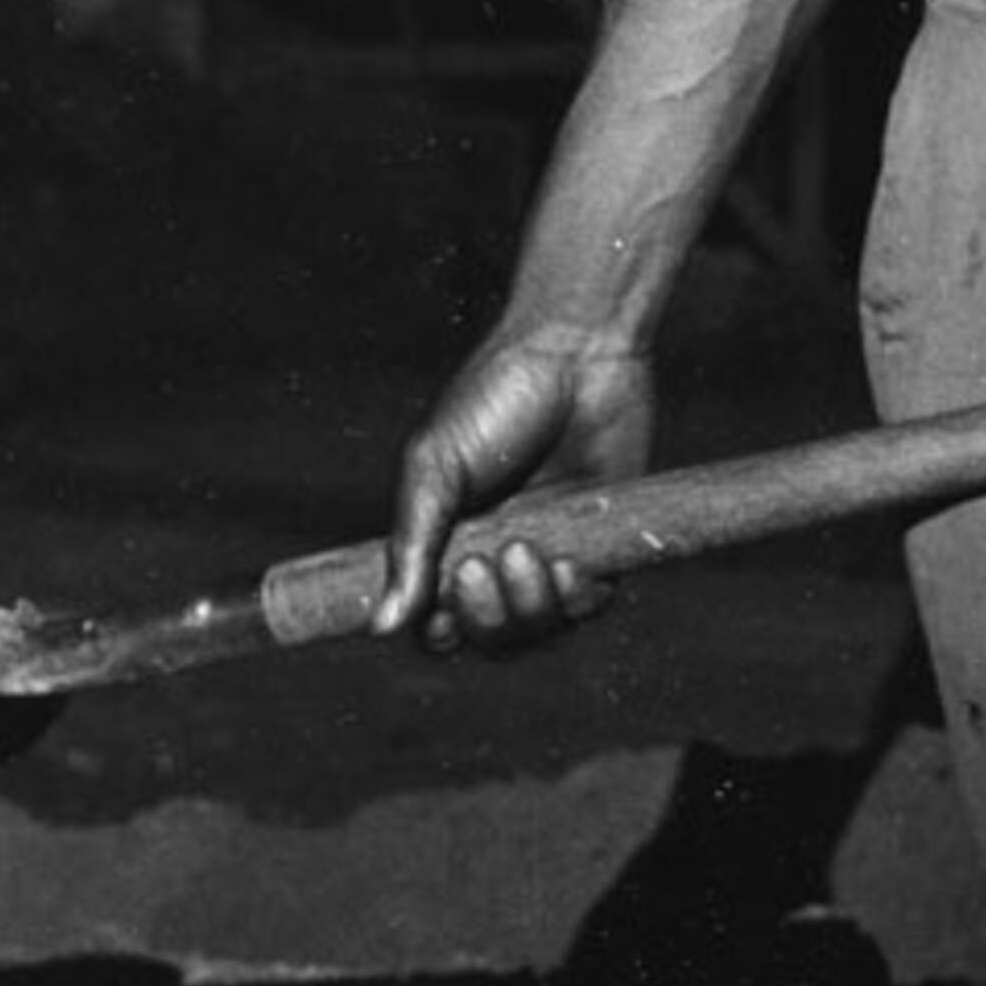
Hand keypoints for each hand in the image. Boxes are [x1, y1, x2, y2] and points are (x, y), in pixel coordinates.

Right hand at [374, 329, 656, 651]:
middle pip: (489, 635)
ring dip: (529, 608)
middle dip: (486, 618)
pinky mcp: (603, 539)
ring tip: (524, 551)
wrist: (576, 350)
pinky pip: (590, 603)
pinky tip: (568, 564)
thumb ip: (412, 546)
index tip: (443, 605)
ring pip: (539, 627)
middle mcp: (500, 557)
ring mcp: (553, 551)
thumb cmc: (495, 398)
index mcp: (450, 544)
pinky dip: (576, 599)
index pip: (437, 624)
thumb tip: (381, 628)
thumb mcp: (435, 467)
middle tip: (485, 563)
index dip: (439, 631)